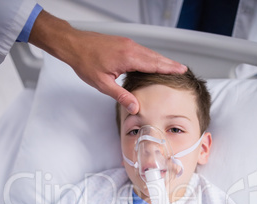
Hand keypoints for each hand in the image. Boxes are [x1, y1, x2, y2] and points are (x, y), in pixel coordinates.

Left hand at [29, 10, 186, 113]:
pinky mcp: (123, 43)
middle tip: (183, 70)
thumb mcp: (103, 84)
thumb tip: (135, 107)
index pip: (154, 64)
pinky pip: (142, 51)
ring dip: (162, 60)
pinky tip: (153, 62)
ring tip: (173, 67)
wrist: (73, 44)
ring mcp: (127, 44)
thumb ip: (121, 95)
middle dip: (170, 64)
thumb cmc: (85, 62)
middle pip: (155, 57)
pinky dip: (152, 57)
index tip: (181, 71)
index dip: (168, 69)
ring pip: (150, 53)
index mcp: (127, 57)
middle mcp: (130, 48)